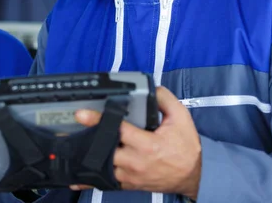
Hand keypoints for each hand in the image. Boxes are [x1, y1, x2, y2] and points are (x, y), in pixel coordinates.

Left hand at [72, 86, 201, 199]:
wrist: (195, 175)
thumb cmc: (187, 147)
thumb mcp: (181, 118)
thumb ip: (164, 100)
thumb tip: (150, 88)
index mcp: (147, 145)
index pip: (117, 130)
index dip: (98, 120)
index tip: (81, 114)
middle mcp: (135, 162)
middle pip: (104, 149)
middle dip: (91, 138)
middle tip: (76, 128)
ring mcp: (130, 176)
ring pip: (102, 166)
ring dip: (90, 155)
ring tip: (77, 143)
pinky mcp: (129, 184)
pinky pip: (106, 180)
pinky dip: (93, 175)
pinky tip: (80, 171)